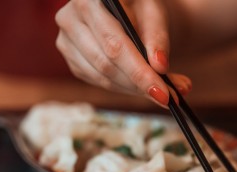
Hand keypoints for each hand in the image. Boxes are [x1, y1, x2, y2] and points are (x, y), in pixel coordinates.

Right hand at [55, 0, 191, 106]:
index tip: (163, 93)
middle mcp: (70, 18)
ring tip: (163, 90)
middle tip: (169, 97)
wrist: (125, 6)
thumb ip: (157, 38)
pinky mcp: (72, 58)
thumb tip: (159, 67)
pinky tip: (142, 84)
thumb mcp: (154, 13)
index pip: (115, 44)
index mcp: (89, 0)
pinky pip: (99, 81)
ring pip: (103, 77)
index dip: (139, 72)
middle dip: (140, 85)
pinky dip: (125, 88)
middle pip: (106, 64)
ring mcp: (66, 40)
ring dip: (135, 89)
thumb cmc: (140, 7)